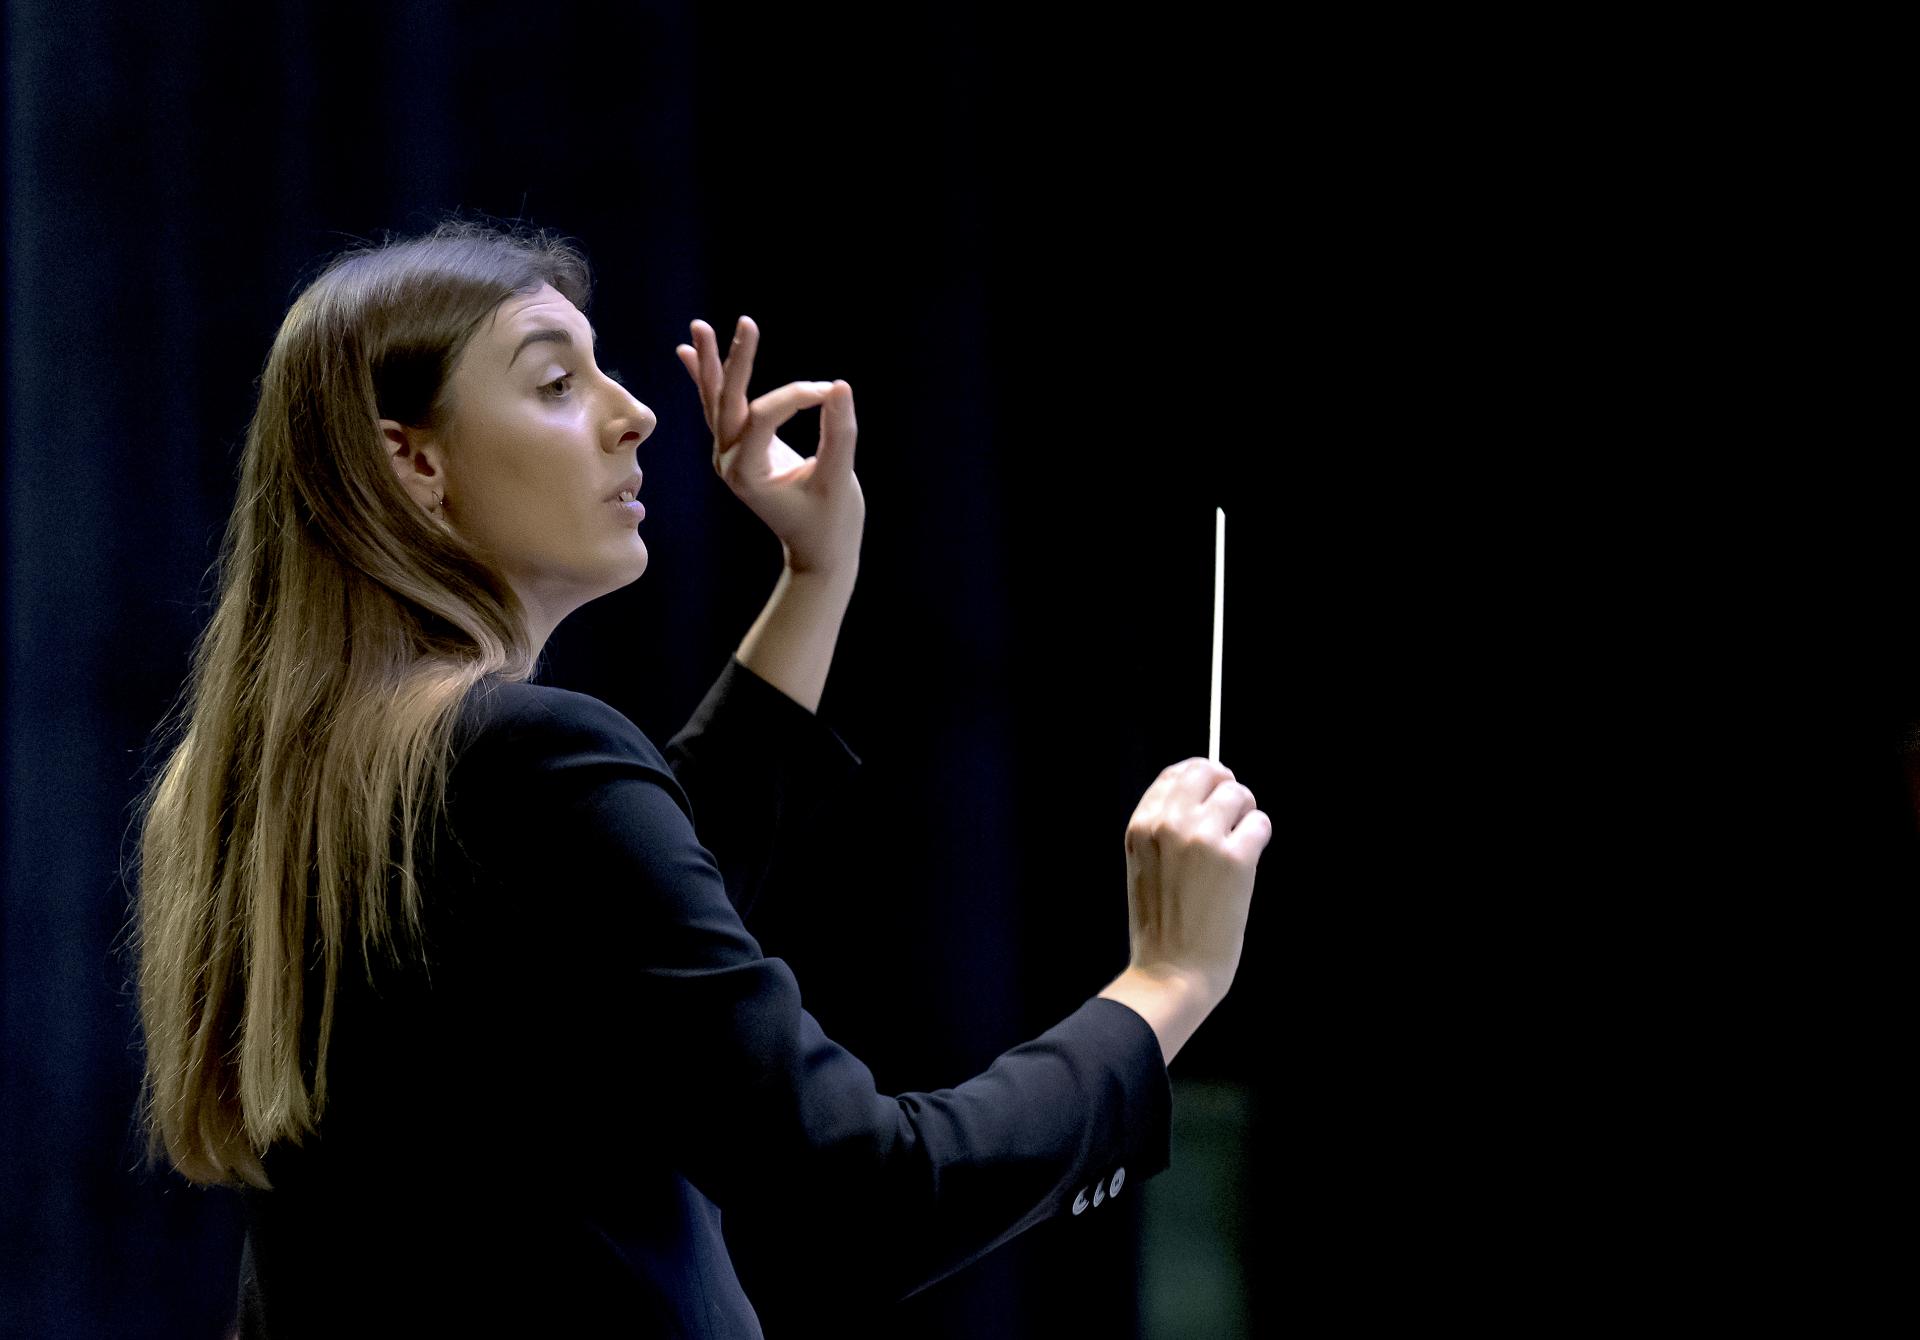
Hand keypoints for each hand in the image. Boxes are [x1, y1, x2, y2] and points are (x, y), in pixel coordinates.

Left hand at [675, 316, 863, 577]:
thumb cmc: (832, 521)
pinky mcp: (739, 451)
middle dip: (735, 360)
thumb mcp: (839, 480)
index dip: (799, 397)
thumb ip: (839, 434)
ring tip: (698, 328)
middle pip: (726, 401)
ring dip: (710, 364)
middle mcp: (730, 461)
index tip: (831, 394)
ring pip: (716, 402)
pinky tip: (691, 354)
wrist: (819, 553)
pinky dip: (708, 382)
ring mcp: (729, 456)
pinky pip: (720, 411)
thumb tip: (839, 387)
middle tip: (745, 323)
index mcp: (748, 472)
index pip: (764, 415)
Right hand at [1122, 760, 1269, 1005]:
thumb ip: (1164, 828)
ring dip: (1246, 813)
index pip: (1174, 774)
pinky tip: (1249, 859)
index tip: (1215, 785)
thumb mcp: (1144, 865)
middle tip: (1235, 810)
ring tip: (1239, 842)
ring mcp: (1203, 838)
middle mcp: (1169, 824)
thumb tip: (1205, 791)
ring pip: (1238, 794)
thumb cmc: (1161, 924)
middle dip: (1226, 786)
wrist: (1172, 971)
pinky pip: (1260, 823)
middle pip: (1207, 771)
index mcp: (1141, 826)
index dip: (1200, 775)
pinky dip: (1259, 837)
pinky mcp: (1235, 858)